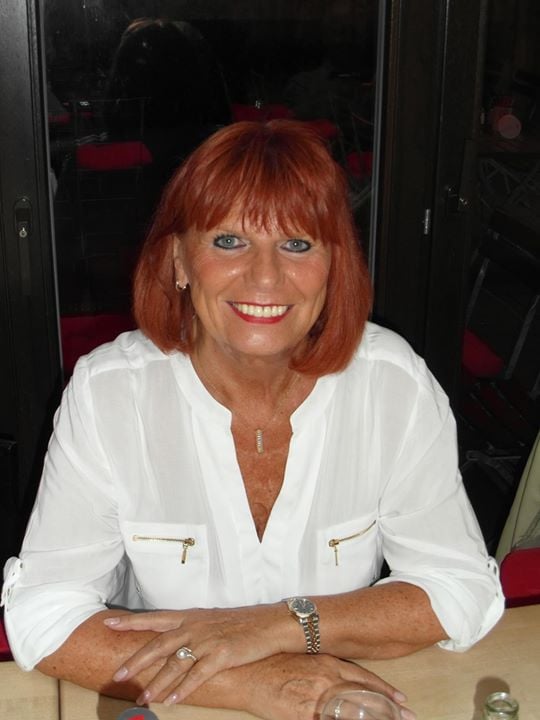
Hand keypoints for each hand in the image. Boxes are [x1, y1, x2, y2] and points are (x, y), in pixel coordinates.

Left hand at [105, 605, 287, 704]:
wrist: (269, 624)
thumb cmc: (242, 623)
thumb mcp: (212, 620)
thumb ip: (191, 629)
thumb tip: (173, 643)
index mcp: (191, 616)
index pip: (155, 618)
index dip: (131, 621)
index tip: (109, 622)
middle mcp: (195, 626)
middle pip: (159, 644)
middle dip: (136, 660)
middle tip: (118, 674)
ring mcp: (207, 641)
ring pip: (175, 663)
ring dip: (157, 683)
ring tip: (144, 698)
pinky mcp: (221, 655)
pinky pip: (197, 676)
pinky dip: (183, 690)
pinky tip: (172, 701)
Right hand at [241, 653, 415, 719]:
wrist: (245, 671)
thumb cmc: (272, 662)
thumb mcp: (304, 658)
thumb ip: (325, 668)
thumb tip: (342, 679)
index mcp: (328, 663)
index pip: (364, 678)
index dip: (385, 690)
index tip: (402, 701)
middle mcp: (327, 679)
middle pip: (365, 697)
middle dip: (389, 710)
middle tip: (409, 718)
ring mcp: (316, 698)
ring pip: (352, 713)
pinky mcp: (302, 714)